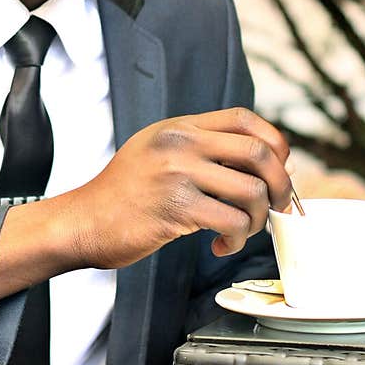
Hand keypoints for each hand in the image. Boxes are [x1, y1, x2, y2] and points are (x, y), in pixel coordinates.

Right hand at [67, 106, 291, 269]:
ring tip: (240, 232)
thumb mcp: (157, 152)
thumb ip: (199, 148)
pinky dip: (236, 240)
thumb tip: (259, 164)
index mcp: (179, 126)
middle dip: (281, 185)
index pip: (244, 119)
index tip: (279, 168)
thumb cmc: (123, 195)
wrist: (84, 221)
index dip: (274, 143)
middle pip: (258, 153)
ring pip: (252, 191)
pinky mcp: (177, 207)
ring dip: (259, 219)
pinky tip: (219, 245)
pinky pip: (233, 222)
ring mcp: (178, 173)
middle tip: (278, 207)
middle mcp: (180, 142)